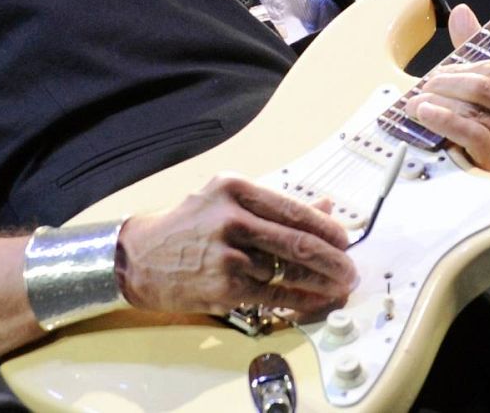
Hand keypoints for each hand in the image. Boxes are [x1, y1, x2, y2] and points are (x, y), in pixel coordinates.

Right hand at [116, 175, 357, 317]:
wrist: (139, 257)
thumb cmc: (187, 226)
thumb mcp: (226, 200)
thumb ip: (274, 205)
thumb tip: (325, 207)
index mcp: (236, 189)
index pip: (295, 210)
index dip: (327, 228)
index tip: (344, 239)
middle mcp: (232, 219)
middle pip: (298, 242)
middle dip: (333, 259)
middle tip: (350, 268)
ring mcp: (228, 255)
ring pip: (289, 271)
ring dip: (321, 282)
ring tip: (339, 286)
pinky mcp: (224, 286)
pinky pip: (273, 295)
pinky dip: (299, 300)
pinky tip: (313, 300)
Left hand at [407, 4, 489, 173]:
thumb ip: (483, 51)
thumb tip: (460, 12)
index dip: (459, 69)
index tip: (436, 75)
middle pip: (482, 86)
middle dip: (445, 84)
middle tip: (421, 88)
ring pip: (474, 109)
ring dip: (438, 103)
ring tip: (415, 103)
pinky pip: (471, 132)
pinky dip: (443, 121)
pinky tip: (426, 116)